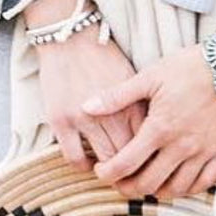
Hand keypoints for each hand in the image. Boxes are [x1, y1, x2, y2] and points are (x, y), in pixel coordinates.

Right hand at [27, 0, 145, 170]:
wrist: (70, 36)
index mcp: (131, 104)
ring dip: (109, 171)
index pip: (147, 143)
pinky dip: (83, 165)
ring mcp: (84, 120)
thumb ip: (141, 108)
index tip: (149, 166)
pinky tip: (88, 163)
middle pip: (129, 156)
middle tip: (132, 179)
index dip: (149, 159)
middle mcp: (111, 114)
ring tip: (111, 173)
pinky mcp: (61, 122)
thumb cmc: (104, 58)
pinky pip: (74, 158)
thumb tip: (154, 137)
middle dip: (133, 171)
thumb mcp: (132, 80)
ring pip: (104, 160)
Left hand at [79, 0, 215, 200]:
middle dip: (127, 188)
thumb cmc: (191, 66)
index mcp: (160, 128)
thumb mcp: (151, 76)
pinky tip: (175, 182)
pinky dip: (185, 189)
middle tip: (119, 182)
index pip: (125, 164)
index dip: (107, 174)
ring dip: (155, 191)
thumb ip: (117, 96)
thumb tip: (86, 106)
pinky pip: (202, 185)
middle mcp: (181, 146)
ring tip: (145, 183)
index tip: (102, 171)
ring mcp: (204, 153)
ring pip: (174, 189)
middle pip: (147, 184)